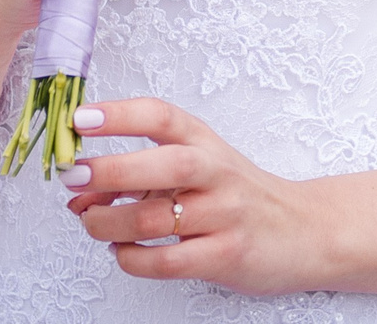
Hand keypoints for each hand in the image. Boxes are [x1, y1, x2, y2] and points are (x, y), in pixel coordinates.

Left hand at [62, 98, 321, 293]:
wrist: (302, 231)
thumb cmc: (237, 196)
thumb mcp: (194, 172)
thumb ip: (139, 178)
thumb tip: (79, 192)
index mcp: (203, 142)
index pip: (161, 116)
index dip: (119, 115)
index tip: (80, 118)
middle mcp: (215, 173)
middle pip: (164, 165)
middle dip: (112, 170)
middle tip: (74, 175)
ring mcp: (223, 215)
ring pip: (157, 219)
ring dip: (110, 222)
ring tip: (92, 222)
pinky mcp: (226, 255)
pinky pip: (168, 261)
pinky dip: (132, 258)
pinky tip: (123, 251)